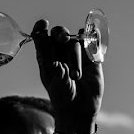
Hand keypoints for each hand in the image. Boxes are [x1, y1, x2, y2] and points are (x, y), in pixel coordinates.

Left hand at [31, 19, 102, 133]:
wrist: (80, 108)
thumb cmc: (62, 96)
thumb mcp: (54, 81)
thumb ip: (54, 67)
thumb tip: (55, 57)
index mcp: (45, 55)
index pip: (41, 36)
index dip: (41, 28)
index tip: (43, 24)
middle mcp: (59, 51)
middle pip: (58, 33)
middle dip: (60, 33)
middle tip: (63, 39)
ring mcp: (76, 53)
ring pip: (74, 42)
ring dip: (74, 57)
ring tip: (75, 76)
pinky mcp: (91, 56)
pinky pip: (91, 41)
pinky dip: (91, 37)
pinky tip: (92, 37)